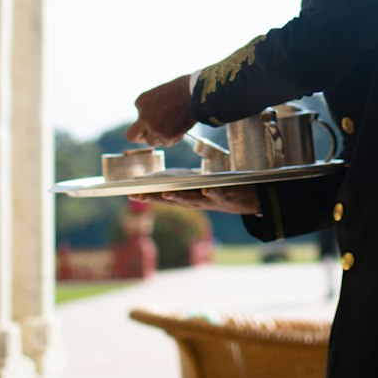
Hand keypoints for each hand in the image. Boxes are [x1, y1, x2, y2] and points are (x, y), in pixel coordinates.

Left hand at [126, 75, 191, 145]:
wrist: (195, 92)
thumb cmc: (181, 90)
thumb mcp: (159, 95)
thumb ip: (152, 108)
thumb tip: (153, 123)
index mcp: (141, 102)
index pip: (139, 118)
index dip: (148, 121)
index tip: (159, 119)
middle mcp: (143, 116)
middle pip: (131, 136)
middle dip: (140, 138)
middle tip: (151, 136)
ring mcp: (154, 127)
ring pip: (152, 142)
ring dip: (161, 138)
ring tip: (174, 128)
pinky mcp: (166, 136)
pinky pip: (167, 143)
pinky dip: (174, 138)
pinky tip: (181, 128)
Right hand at [132, 186, 256, 214]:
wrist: (247, 200)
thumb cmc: (218, 189)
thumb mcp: (198, 185)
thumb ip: (182, 181)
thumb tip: (162, 176)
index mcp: (188, 196)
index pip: (164, 196)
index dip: (148, 195)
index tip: (131, 193)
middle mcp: (196, 201)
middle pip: (173, 200)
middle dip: (155, 198)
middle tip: (139, 196)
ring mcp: (210, 200)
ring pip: (192, 200)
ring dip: (179, 198)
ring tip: (166, 195)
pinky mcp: (226, 196)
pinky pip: (218, 195)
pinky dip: (211, 194)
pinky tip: (205, 191)